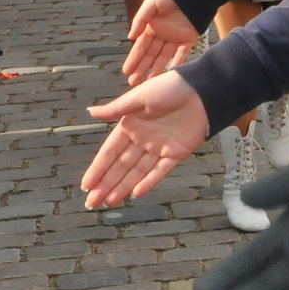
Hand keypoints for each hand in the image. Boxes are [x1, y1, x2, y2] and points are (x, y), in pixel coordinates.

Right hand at [82, 70, 210, 207]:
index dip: (98, 168)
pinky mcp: (177, 152)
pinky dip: (149, 181)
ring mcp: (159, 147)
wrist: (203, 89)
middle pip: (121, 166)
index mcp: (131, 125)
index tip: (86, 185)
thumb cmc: (170, 86)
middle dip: (106, 184)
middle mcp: (143, 139)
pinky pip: (160, 170)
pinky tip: (135, 193)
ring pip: (137, 172)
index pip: (110, 152)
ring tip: (108, 202)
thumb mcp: (140, 96)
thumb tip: (90, 112)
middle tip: (91, 203)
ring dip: (123, 187)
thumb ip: (116, 109)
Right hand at [123, 0, 198, 84]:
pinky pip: (182, 53)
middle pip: (150, 55)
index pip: (140, 46)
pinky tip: (171, 72)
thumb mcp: (151, 4)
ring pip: (164, 57)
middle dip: (141, 68)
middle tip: (133, 82)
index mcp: (151, 27)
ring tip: (148, 82)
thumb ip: (140, 20)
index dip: (133, 59)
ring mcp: (175, 37)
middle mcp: (162, 34)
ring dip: (156, 69)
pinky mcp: (189, 38)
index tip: (126, 71)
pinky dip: (178, 62)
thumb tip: (130, 36)